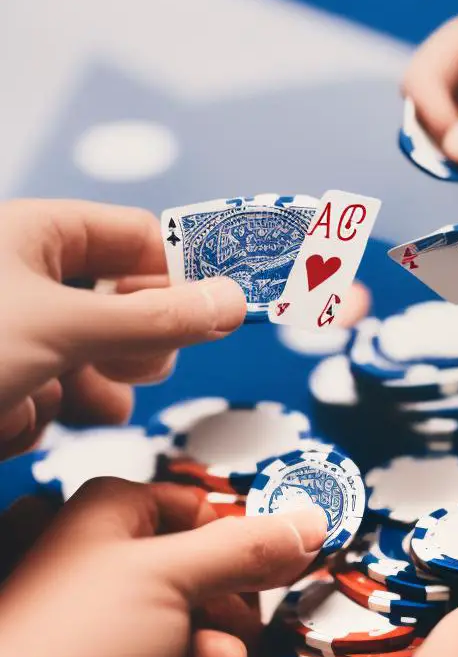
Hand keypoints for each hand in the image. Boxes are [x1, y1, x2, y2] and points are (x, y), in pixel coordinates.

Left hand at [0, 199, 246, 459]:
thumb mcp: (61, 327)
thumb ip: (156, 319)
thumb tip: (236, 301)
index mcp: (40, 235)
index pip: (142, 239)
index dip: (185, 272)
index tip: (228, 310)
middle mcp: (33, 280)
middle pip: (134, 307)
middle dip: (132, 349)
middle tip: (119, 362)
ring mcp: (21, 335)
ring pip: (102, 362)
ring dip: (87, 391)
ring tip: (49, 397)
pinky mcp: (10, 384)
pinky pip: (64, 399)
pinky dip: (47, 417)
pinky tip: (6, 421)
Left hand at [0, 478, 325, 656]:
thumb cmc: (67, 645)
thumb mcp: (171, 572)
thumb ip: (247, 546)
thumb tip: (309, 522)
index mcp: (106, 517)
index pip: (191, 502)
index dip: (235, 521)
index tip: (279, 538)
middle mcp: (116, 565)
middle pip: (207, 556)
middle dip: (239, 579)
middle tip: (263, 584)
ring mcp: (131, 621)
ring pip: (210, 607)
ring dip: (231, 622)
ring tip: (230, 634)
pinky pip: (201, 650)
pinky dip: (215, 656)